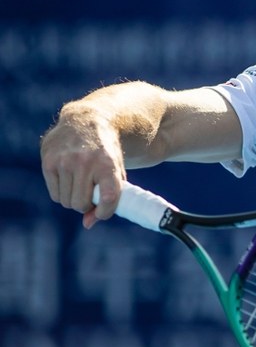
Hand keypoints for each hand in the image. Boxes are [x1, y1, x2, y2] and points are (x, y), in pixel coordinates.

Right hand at [40, 107, 124, 228]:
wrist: (88, 122)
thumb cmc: (106, 153)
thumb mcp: (115, 172)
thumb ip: (108, 199)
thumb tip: (87, 224)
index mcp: (108, 164)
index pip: (108, 198)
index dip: (106, 211)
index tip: (103, 210)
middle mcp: (85, 162)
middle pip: (80, 205)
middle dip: (86, 204)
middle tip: (91, 193)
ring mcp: (64, 161)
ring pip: (66, 201)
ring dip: (73, 198)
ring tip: (81, 183)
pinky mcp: (48, 161)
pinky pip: (55, 194)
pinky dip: (62, 192)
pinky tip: (69, 177)